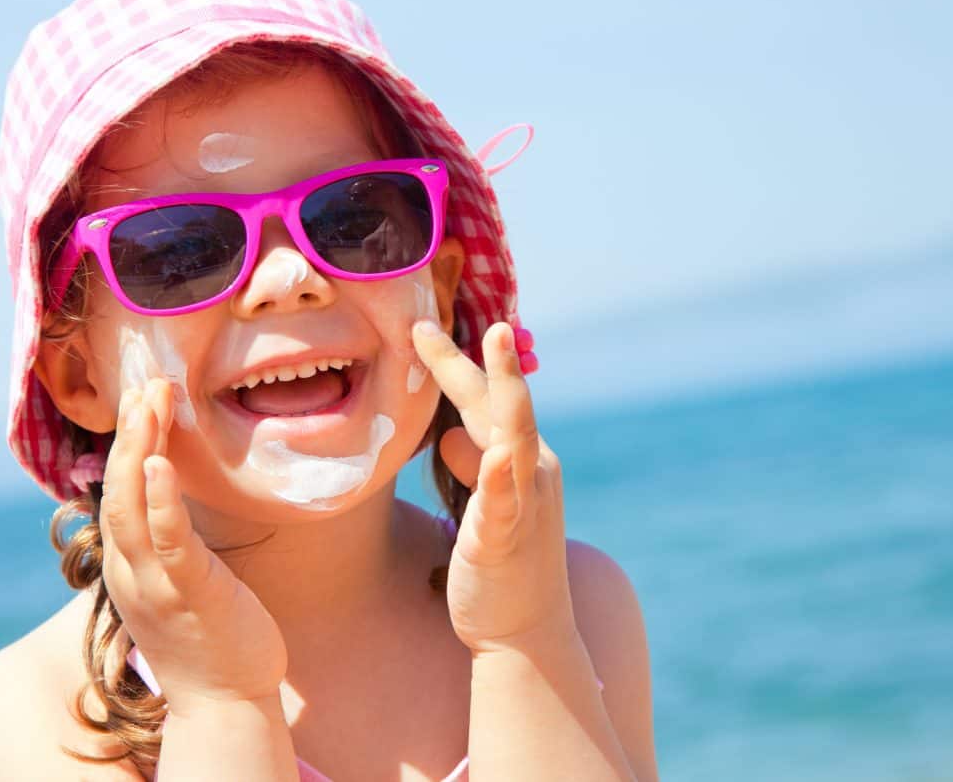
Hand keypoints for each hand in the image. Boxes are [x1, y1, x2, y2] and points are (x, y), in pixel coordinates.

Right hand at [99, 378, 286, 714]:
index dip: (126, 442)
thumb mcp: (184, 580)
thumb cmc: (213, 638)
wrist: (226, 705)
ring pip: (132, 507)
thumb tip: (175, 497)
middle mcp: (132, 572)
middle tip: (144, 382)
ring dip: (138, 450)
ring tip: (149, 401)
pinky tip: (159, 463)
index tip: (141, 397)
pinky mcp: (190, 595)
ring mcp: (156, 584)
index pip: (118, 492)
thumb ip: (172, 540)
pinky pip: (168, 541)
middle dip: (129, 432)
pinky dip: (160, 500)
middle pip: (117, 489)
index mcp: (130, 565)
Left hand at [411, 320, 576, 654]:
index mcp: (522, 459)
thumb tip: (452, 437)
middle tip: (432, 320)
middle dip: (471, 357)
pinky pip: (503, 503)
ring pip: (513, 435)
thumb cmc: (501, 562)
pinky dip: (498, 478)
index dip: (456, 361)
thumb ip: (469, 466)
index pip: (486, 399)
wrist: (526, 632)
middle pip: (498, 402)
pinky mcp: (506, 539)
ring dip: (506, 388)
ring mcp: (524, 503)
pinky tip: (494, 457)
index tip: (421, 326)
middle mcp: (532, 470)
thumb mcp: (481, 504)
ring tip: (495, 344)